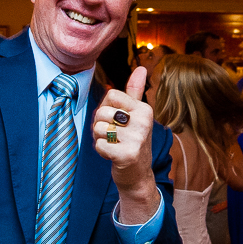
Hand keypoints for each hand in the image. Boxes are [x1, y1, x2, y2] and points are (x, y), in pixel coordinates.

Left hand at [93, 67, 157, 219]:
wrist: (137, 175)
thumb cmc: (131, 141)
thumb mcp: (136, 115)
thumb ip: (135, 91)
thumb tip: (142, 68)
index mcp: (145, 109)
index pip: (111, 94)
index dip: (106, 108)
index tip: (116, 121)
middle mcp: (144, 122)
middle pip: (102, 111)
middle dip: (100, 125)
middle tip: (114, 136)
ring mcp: (137, 139)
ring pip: (98, 128)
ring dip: (100, 139)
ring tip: (113, 145)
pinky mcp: (128, 155)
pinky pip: (99, 145)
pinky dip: (101, 151)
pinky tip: (113, 156)